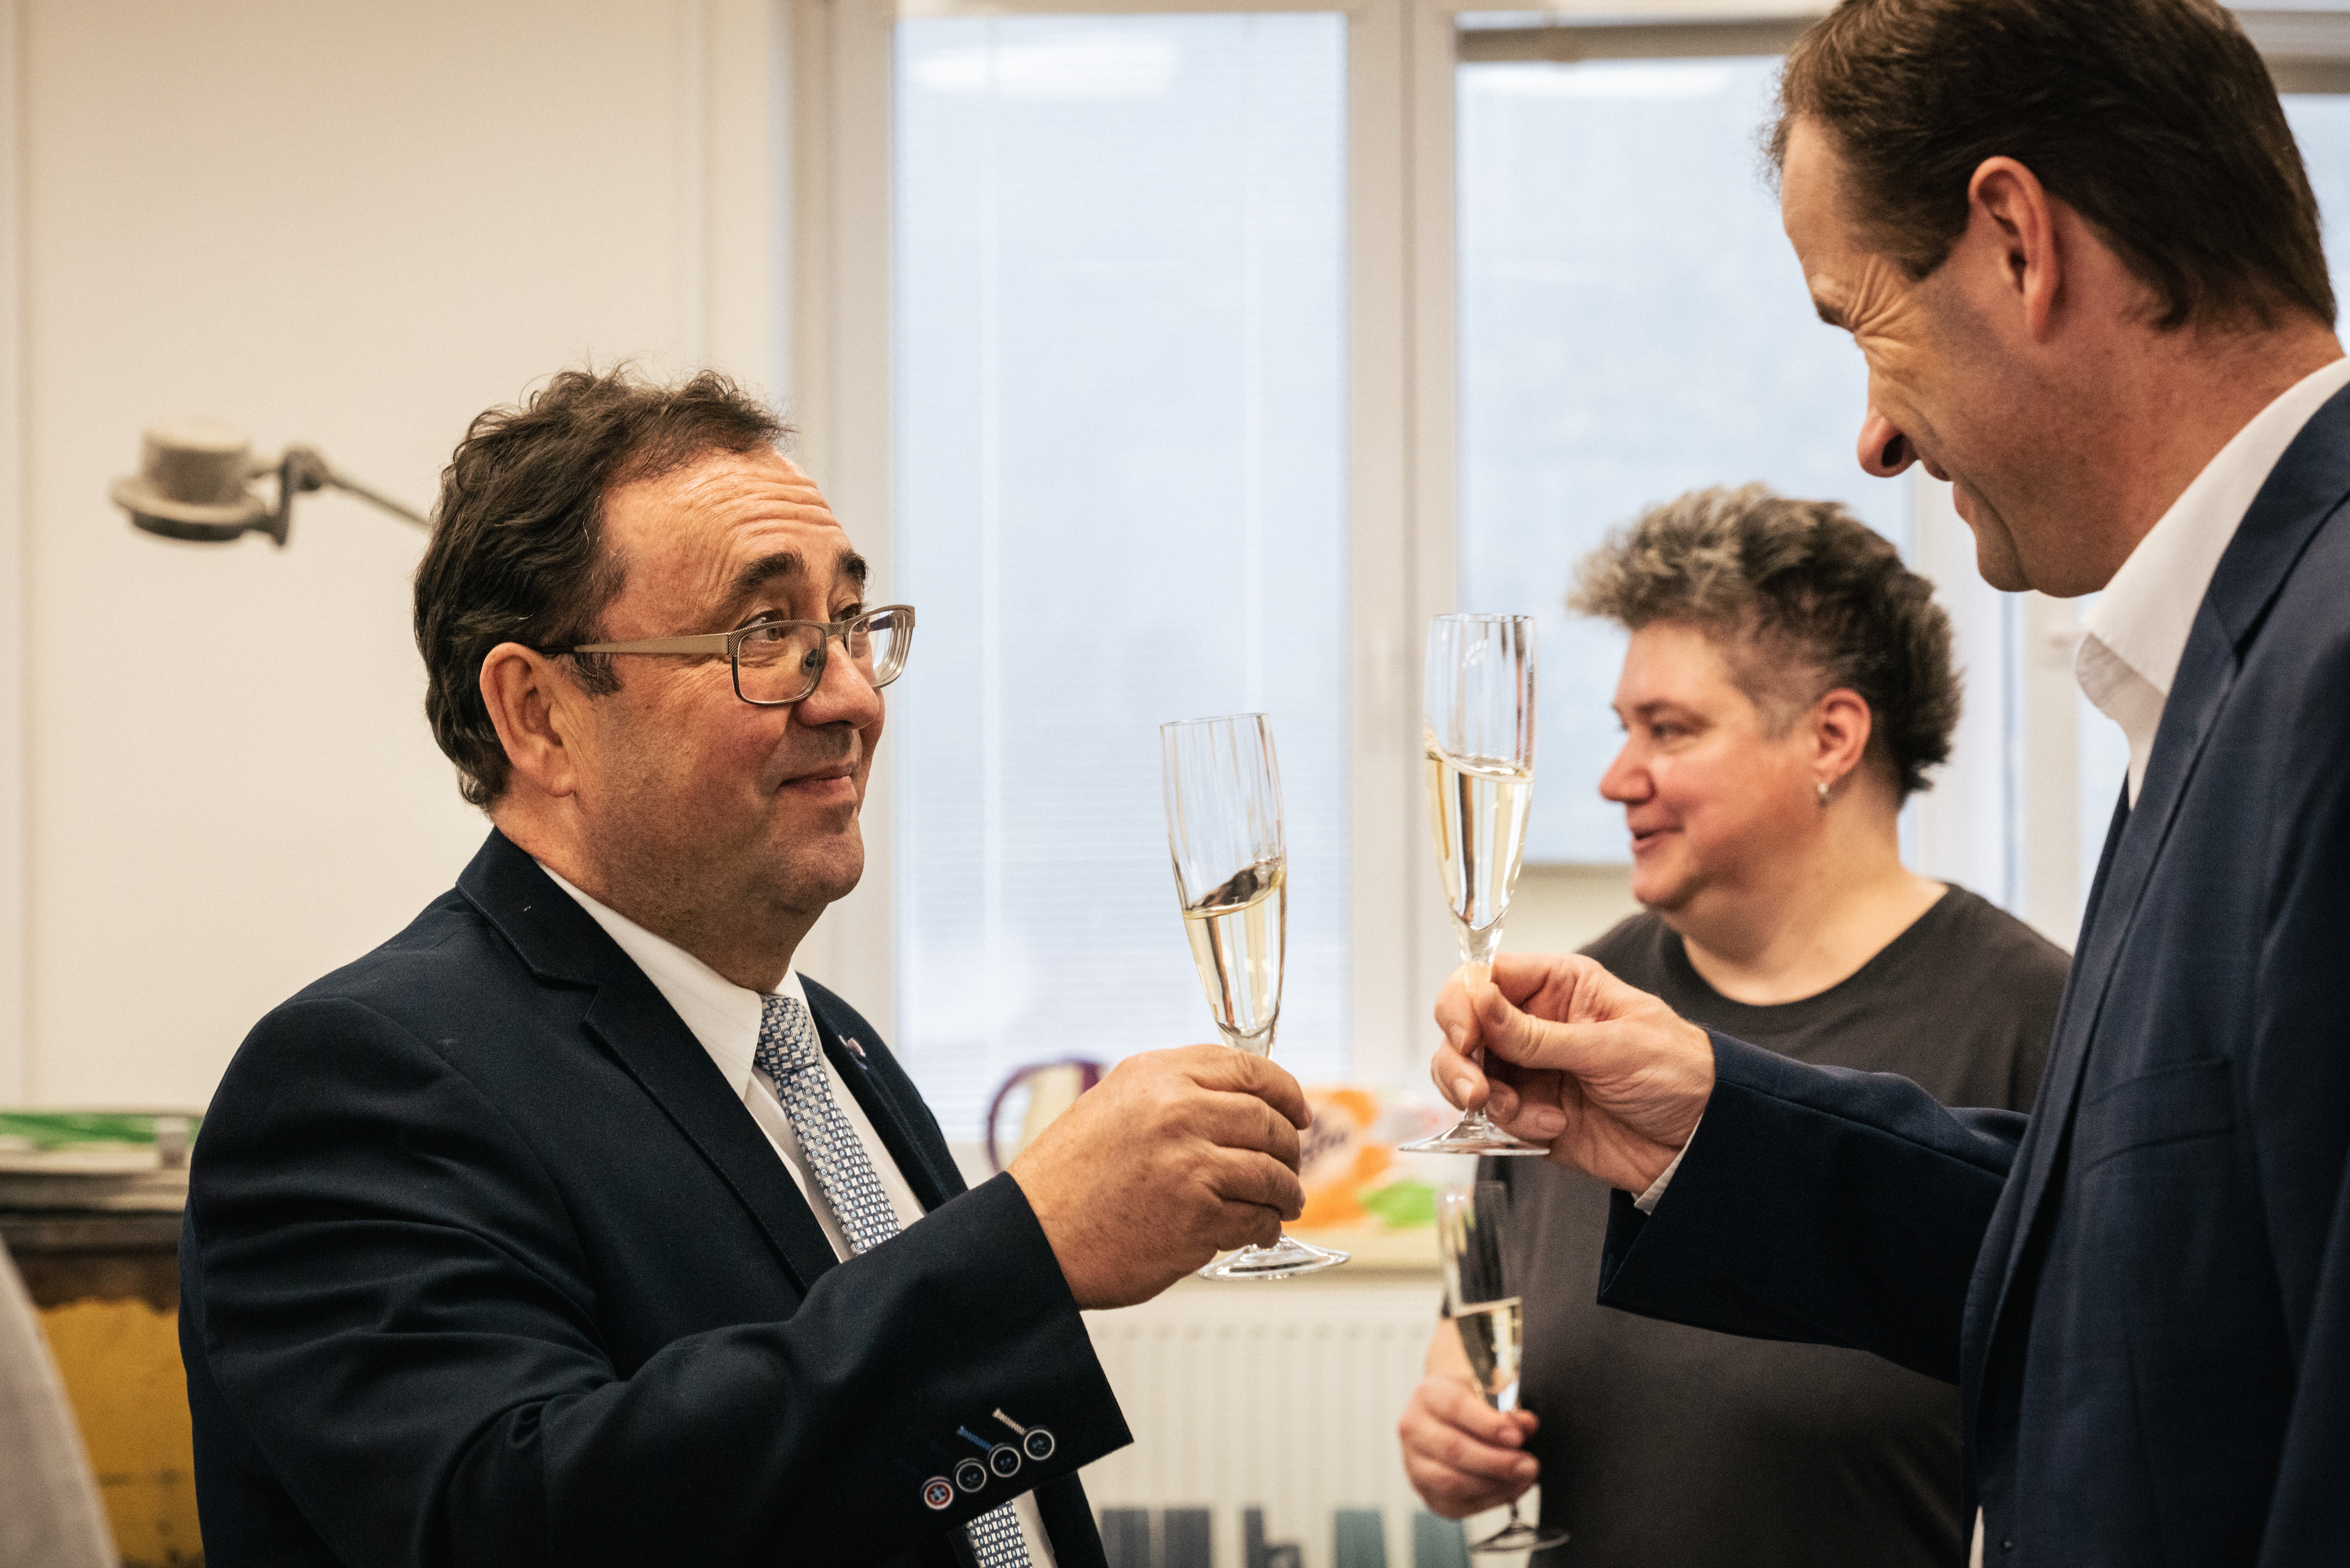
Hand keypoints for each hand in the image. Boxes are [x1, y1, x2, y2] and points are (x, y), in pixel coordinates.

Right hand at [1009, 1046, 1310, 1308]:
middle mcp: (1176, 1111)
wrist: (1032, 1238)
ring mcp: (1190, 1164)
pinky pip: (1256, 1218)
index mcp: (1157, 1076)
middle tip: (1290, 1164)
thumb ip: (1172, 1095)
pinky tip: (1258, 1229)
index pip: (1248, 1068)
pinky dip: (1265, 1226)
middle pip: (1268, 1121)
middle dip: (1289, 1148)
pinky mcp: (1197, 1217)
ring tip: (1284, 1203)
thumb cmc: (1068, 1180)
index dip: (1284, 1091)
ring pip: (1271, 1173)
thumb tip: (1237, 1103)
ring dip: (1286, 1192)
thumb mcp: (1114, 1106)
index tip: (1297, 1111)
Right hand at [1400, 1326, 1540, 1518]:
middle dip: (1497, 1461)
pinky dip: (1488, 1501)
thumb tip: (1526, 1425)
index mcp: (1429, 1394)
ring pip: (1450, 1482)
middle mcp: (1414, 1428)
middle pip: (1453, 1449)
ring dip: (1493, 1484)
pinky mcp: (1424, 1491)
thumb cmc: (1473, 1403)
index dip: (1488, 1425)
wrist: (1448, 1417)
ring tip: (1523, 1478)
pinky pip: (1455, 1504)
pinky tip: (1510, 1489)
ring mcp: (1414, 1463)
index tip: (1517, 1437)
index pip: (1455, 1407)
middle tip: (1528, 1465)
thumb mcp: (1491, 1394)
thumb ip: (1510, 1409)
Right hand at [1431, 956, 1713, 1192]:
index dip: (1463, 1002)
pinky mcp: (1531, 1112)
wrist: (1702, 1142)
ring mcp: (1530, 1070)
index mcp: (1558, 986)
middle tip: (1475, 1091)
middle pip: (1463, 1027)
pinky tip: (1553, 1128)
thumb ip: (1537, 1033)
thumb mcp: (1610, 1047)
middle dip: (1459, 1060)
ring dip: (1482, 1096)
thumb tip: (1478, 1000)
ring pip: (1467, 1074)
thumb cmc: (1678, 1073)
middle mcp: (1535, 1024)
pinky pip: (1492, 1118)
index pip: (1486, 977)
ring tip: (1517, 1112)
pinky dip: (1513, 1126)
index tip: (1464, 1036)